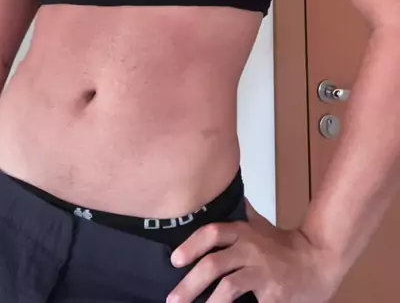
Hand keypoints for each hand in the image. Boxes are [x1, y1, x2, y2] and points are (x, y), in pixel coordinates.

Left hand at [166, 202, 343, 302]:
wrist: (318, 261)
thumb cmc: (284, 245)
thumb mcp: (261, 226)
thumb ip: (241, 216)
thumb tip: (221, 197)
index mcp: (244, 232)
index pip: (212, 232)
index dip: (192, 245)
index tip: (174, 260)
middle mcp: (250, 249)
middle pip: (214, 263)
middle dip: (189, 283)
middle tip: (172, 299)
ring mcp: (262, 272)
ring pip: (229, 286)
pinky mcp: (273, 294)